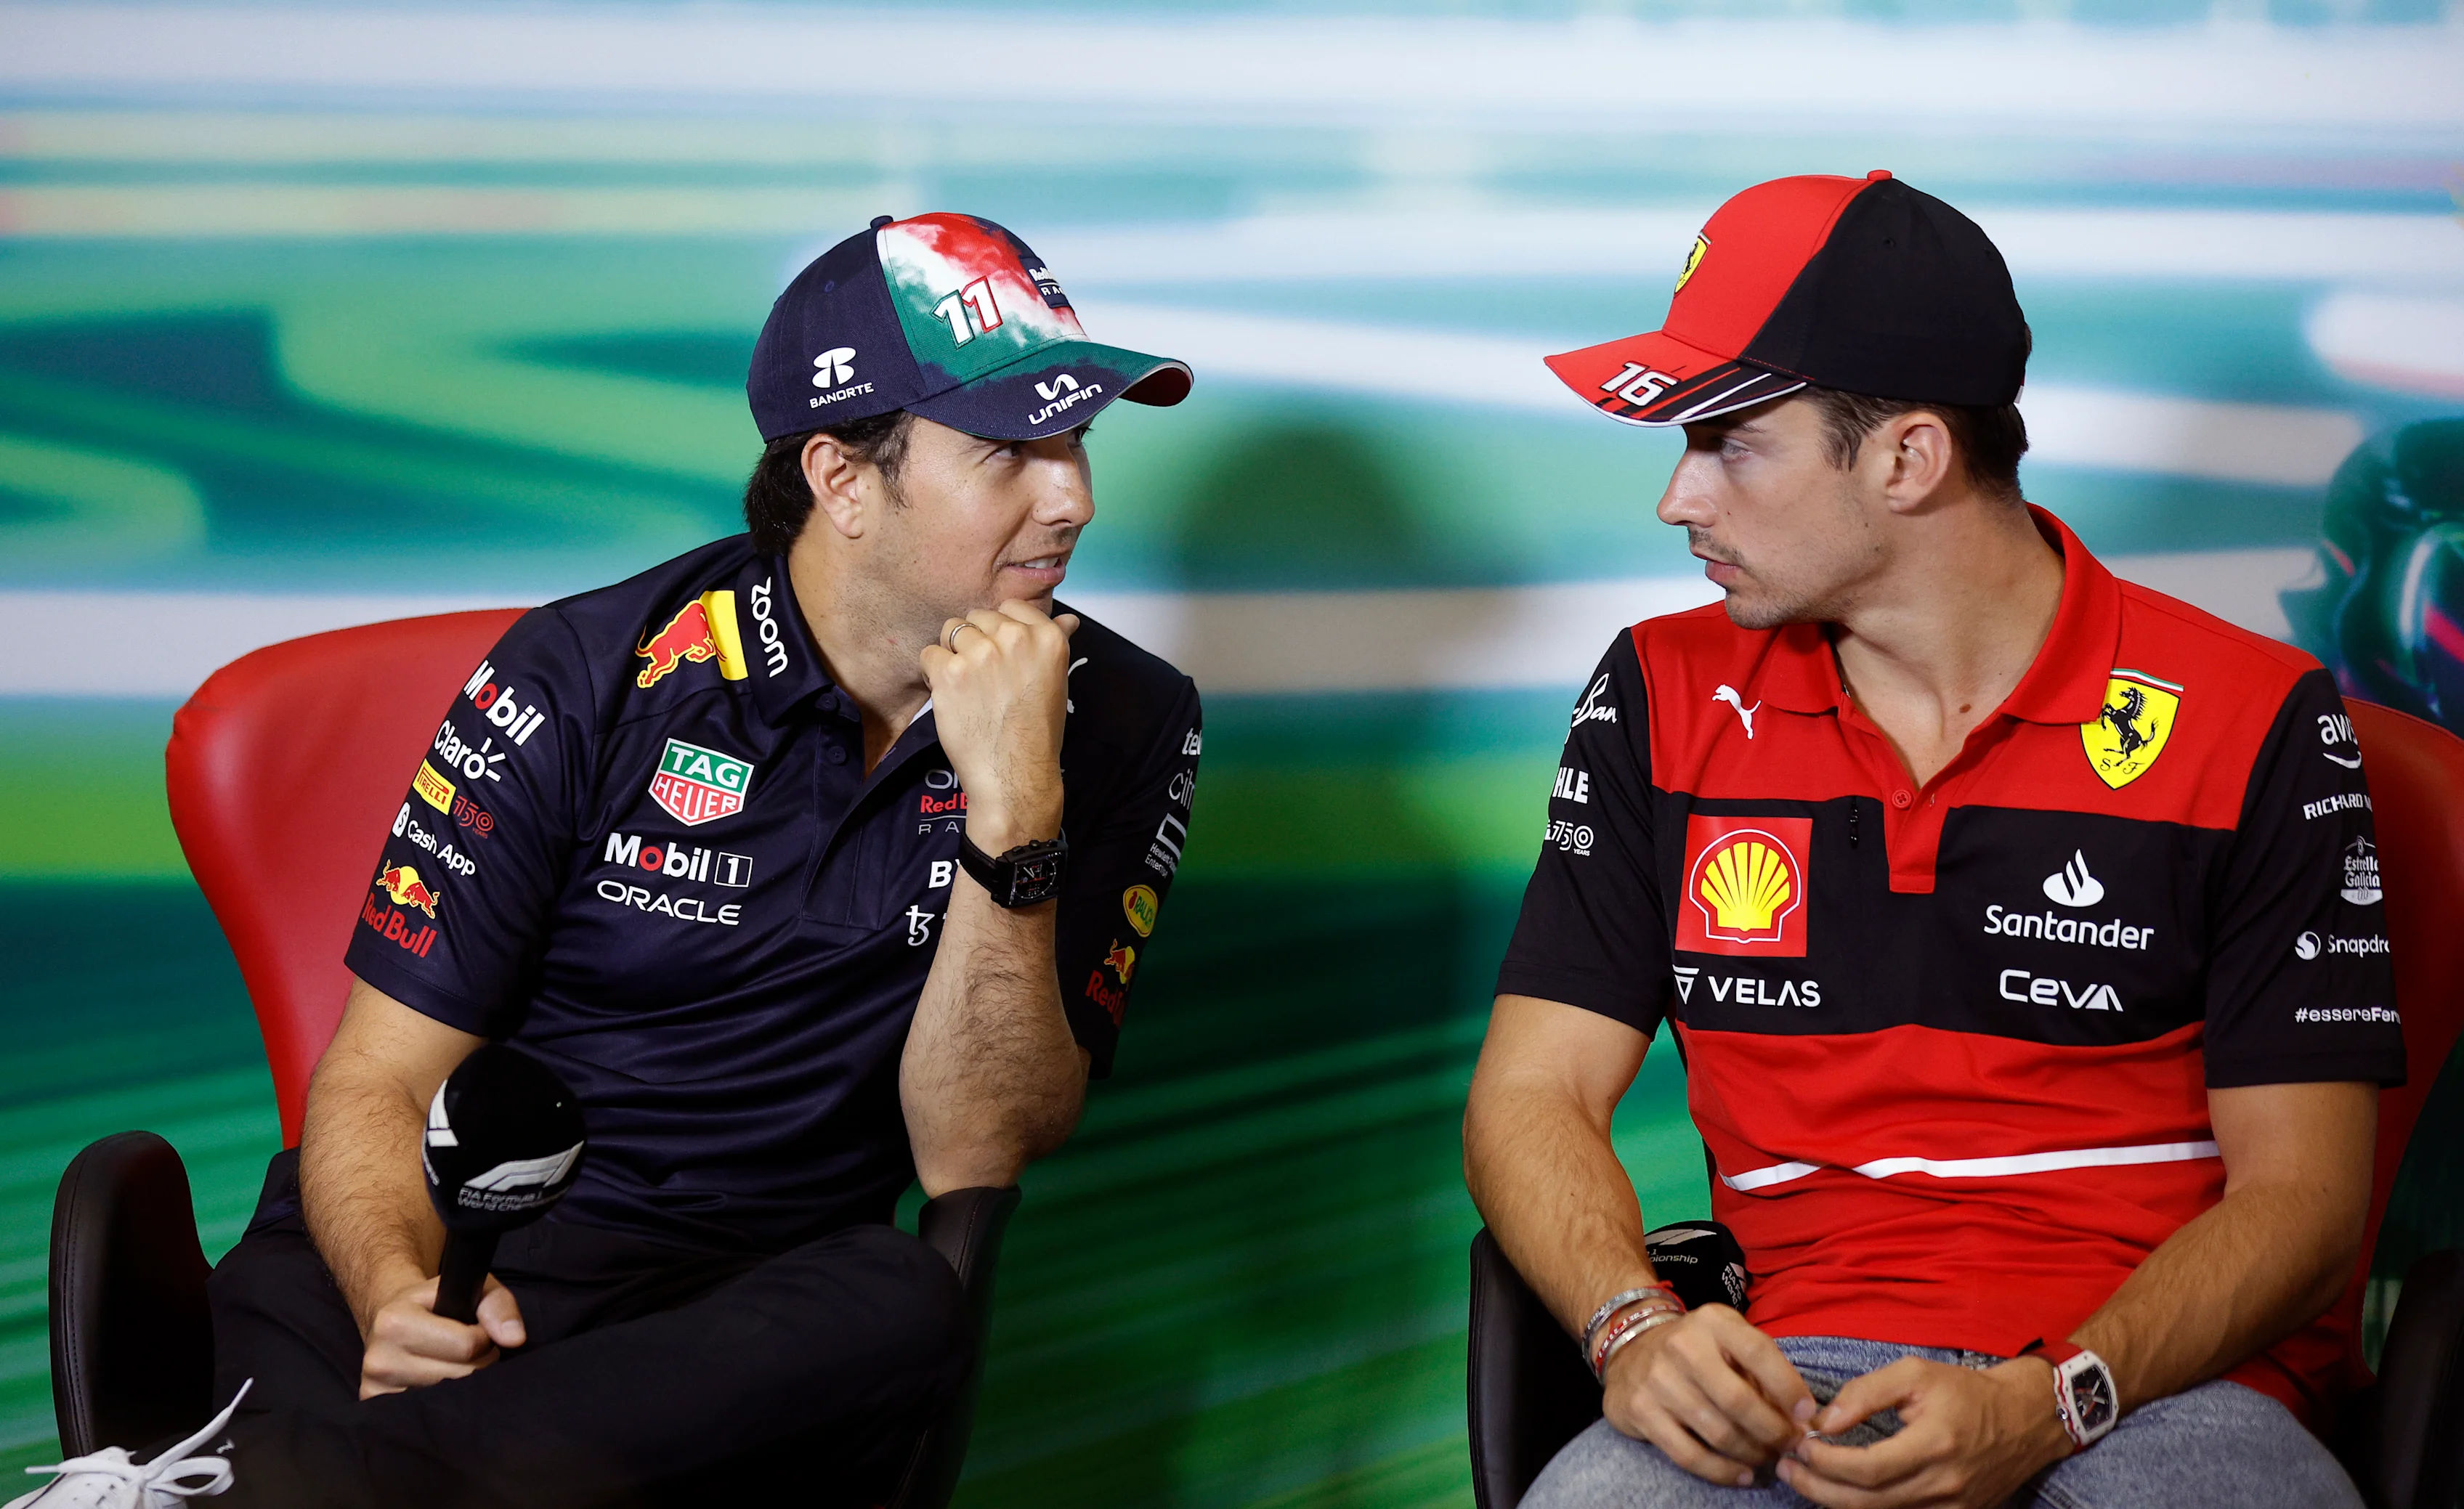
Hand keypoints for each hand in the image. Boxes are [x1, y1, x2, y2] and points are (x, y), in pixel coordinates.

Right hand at [357, 1271, 525, 1398]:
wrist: (390, 1319)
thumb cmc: (437, 1303)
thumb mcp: (471, 1289)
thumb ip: (498, 1306)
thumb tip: (514, 1339)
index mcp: (395, 1321)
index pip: (467, 1346)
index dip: (484, 1339)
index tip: (477, 1330)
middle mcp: (379, 1358)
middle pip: (460, 1376)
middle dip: (476, 1363)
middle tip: (465, 1350)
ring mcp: (375, 1387)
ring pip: (447, 1399)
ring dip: (460, 1383)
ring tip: (449, 1361)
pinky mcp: (377, 1406)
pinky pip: (429, 1415)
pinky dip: (441, 1401)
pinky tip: (434, 1381)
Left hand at [919, 601, 1078, 852]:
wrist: (1014, 775)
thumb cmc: (1036, 732)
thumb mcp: (1055, 681)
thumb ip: (1054, 642)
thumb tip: (1069, 619)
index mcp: (1047, 637)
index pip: (1010, 607)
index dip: (1000, 629)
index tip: (1002, 656)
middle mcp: (1016, 638)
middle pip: (977, 617)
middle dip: (975, 641)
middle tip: (983, 678)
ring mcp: (981, 653)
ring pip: (951, 630)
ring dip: (952, 654)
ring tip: (965, 687)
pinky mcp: (950, 672)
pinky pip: (929, 654)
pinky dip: (933, 674)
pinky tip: (950, 696)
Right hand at [1601, 1305, 1816, 1486]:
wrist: (1631, 1349)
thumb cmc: (1696, 1349)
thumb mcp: (1728, 1340)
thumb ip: (1761, 1371)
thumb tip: (1799, 1419)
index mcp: (1712, 1322)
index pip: (1758, 1352)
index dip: (1788, 1387)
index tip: (1807, 1416)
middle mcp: (1682, 1346)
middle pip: (1739, 1401)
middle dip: (1773, 1431)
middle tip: (1789, 1445)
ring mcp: (1658, 1380)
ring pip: (1718, 1433)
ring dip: (1752, 1453)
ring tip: (1767, 1457)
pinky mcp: (1641, 1411)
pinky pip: (1689, 1455)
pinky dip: (1721, 1471)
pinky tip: (1741, 1474)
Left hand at [1776, 1356, 2070, 1507]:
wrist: (2025, 1418)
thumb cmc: (1966, 1391)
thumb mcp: (1915, 1374)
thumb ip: (1865, 1393)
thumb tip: (1824, 1421)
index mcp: (1934, 1445)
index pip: (1868, 1469)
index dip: (1827, 1462)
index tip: (1800, 1443)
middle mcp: (1943, 1485)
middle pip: (1867, 1502)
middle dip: (1818, 1487)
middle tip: (1786, 1467)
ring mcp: (1952, 1507)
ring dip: (1835, 1500)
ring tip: (1804, 1478)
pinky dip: (1867, 1508)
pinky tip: (1842, 1491)